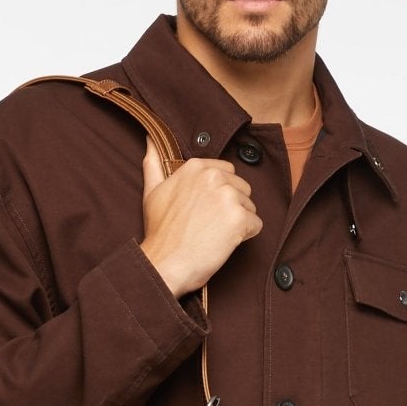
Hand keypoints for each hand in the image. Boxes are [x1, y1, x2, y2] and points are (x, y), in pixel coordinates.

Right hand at [138, 142, 261, 297]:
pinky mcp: (239, 218)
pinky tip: (225, 243)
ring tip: (216, 236)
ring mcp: (228, 197)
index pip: (227, 172)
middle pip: (241, 188)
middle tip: (211, 226)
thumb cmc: (160, 233)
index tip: (207, 211)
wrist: (165, 264)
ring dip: (238, 223)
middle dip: (232, 207)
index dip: (220, 194)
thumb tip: (150, 141)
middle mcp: (214, 176)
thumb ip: (154, 164)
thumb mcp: (152, 192)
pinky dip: (245, 237)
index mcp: (196, 167)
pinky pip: (256, 225)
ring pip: (249, 207)